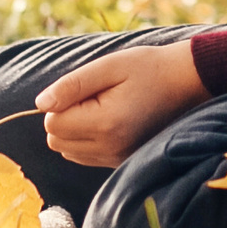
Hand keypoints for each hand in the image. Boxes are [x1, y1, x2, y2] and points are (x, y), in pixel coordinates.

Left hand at [35, 42, 210, 167]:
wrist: (186, 83)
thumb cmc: (147, 68)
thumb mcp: (109, 66)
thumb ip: (72, 85)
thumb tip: (40, 104)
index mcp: (106, 124)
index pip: (53, 123)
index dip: (61, 101)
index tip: (88, 87)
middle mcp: (111, 149)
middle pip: (56, 140)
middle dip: (65, 116)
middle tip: (96, 95)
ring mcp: (117, 158)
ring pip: (67, 150)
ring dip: (74, 128)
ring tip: (104, 106)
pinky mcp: (121, 161)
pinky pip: (84, 155)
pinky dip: (86, 138)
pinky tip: (108, 120)